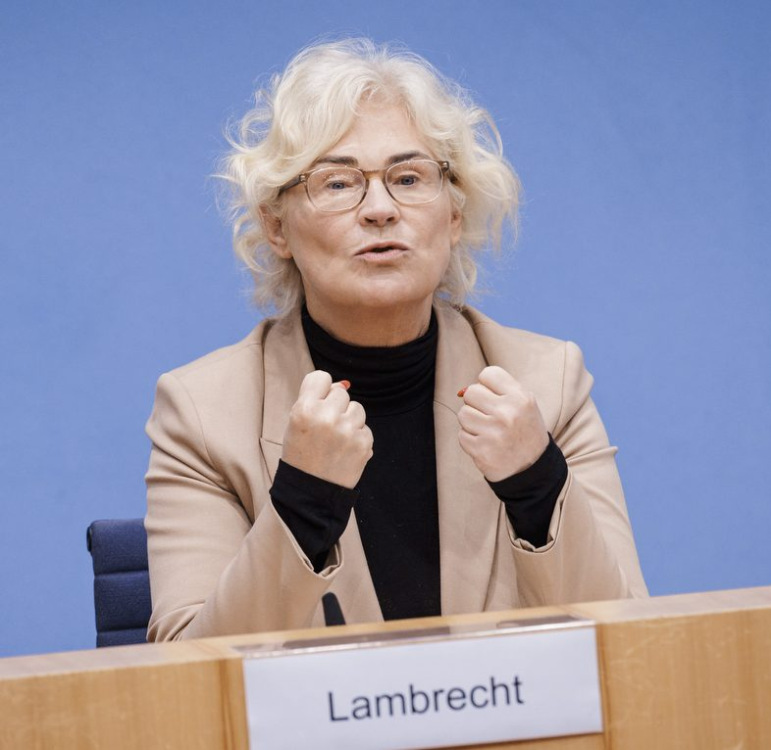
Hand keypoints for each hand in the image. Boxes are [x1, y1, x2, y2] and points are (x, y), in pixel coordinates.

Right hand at [282, 371, 372, 488]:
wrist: (311, 492)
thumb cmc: (301, 454)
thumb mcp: (296, 423)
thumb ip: (316, 399)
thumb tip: (345, 384)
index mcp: (304, 409)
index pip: (322, 377)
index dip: (320, 390)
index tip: (318, 404)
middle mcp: (326, 417)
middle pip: (341, 393)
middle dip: (335, 408)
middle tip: (325, 429)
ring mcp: (347, 430)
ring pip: (357, 408)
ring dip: (349, 420)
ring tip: (335, 440)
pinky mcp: (363, 443)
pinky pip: (365, 427)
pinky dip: (357, 437)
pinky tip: (344, 450)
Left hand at [457, 366, 548, 481]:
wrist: (532, 468)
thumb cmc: (524, 430)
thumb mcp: (524, 404)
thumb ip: (499, 390)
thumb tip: (463, 390)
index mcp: (521, 398)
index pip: (488, 374)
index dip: (487, 385)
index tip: (494, 397)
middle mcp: (507, 414)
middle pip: (471, 392)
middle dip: (476, 403)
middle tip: (489, 415)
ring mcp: (493, 433)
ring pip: (463, 414)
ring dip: (471, 422)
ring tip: (487, 430)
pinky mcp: (481, 450)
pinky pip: (461, 435)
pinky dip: (470, 439)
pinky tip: (485, 443)